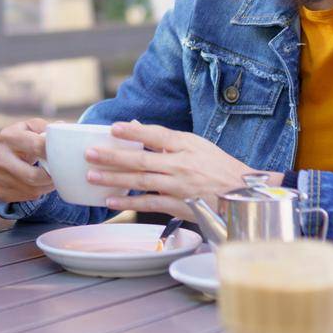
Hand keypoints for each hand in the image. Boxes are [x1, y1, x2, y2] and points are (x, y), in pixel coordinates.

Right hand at [0, 117, 54, 203]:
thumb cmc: (21, 141)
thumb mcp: (31, 128)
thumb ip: (46, 128)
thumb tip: (62, 128)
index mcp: (8, 136)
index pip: (37, 146)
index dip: (55, 153)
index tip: (66, 156)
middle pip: (34, 175)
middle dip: (52, 176)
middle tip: (61, 173)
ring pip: (32, 189)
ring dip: (47, 186)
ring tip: (52, 178)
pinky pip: (27, 197)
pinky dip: (38, 192)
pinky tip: (39, 184)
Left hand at [83, 120, 281, 217]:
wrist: (242, 194)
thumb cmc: (218, 167)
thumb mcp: (197, 145)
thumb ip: (167, 139)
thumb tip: (136, 126)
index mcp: (187, 145)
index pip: (157, 134)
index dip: (134, 131)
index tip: (113, 128)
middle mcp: (181, 165)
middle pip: (142, 159)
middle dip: (113, 156)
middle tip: (90, 153)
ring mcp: (179, 187)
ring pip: (141, 181)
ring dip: (114, 179)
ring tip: (92, 176)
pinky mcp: (179, 206)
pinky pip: (150, 203)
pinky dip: (129, 202)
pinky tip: (111, 201)